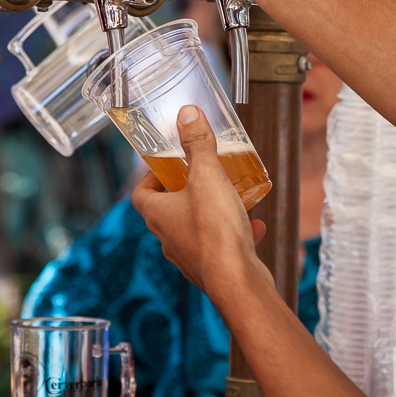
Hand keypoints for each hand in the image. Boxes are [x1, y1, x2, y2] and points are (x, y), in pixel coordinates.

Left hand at [132, 105, 267, 292]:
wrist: (237, 281)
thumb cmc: (216, 232)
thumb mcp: (207, 176)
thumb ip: (198, 144)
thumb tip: (187, 115)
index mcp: (159, 216)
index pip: (141, 195)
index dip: (150, 178)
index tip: (167, 165)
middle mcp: (170, 238)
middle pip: (169, 210)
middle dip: (185, 191)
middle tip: (202, 174)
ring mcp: (191, 256)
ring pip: (196, 228)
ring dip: (211, 212)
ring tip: (231, 197)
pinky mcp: (214, 267)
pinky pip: (221, 245)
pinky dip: (235, 232)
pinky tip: (254, 224)